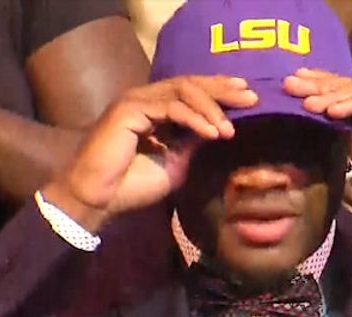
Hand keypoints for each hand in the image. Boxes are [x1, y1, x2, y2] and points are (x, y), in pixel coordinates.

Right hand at [41, 76, 257, 232]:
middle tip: (251, 97)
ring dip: (212, 108)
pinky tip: (213, 133)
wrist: (101, 199)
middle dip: (222, 89)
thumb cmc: (132, 185)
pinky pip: (171, 108)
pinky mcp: (129, 110)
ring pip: (183, 91)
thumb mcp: (175, 162)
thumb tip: (218, 129)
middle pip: (190, 83)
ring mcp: (136, 101)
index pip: (191, 90)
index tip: (246, 95)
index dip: (219, 90)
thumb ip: (193, 143)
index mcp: (155, 109)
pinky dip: (195, 119)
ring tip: (230, 128)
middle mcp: (145, 98)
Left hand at [285, 68, 351, 224]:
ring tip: (307, 102)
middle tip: (289, 83)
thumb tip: (327, 122)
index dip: (319, 91)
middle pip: (349, 88)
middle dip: (319, 85)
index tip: (291, 90)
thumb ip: (349, 139)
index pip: (345, 97)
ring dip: (332, 96)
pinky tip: (332, 110)